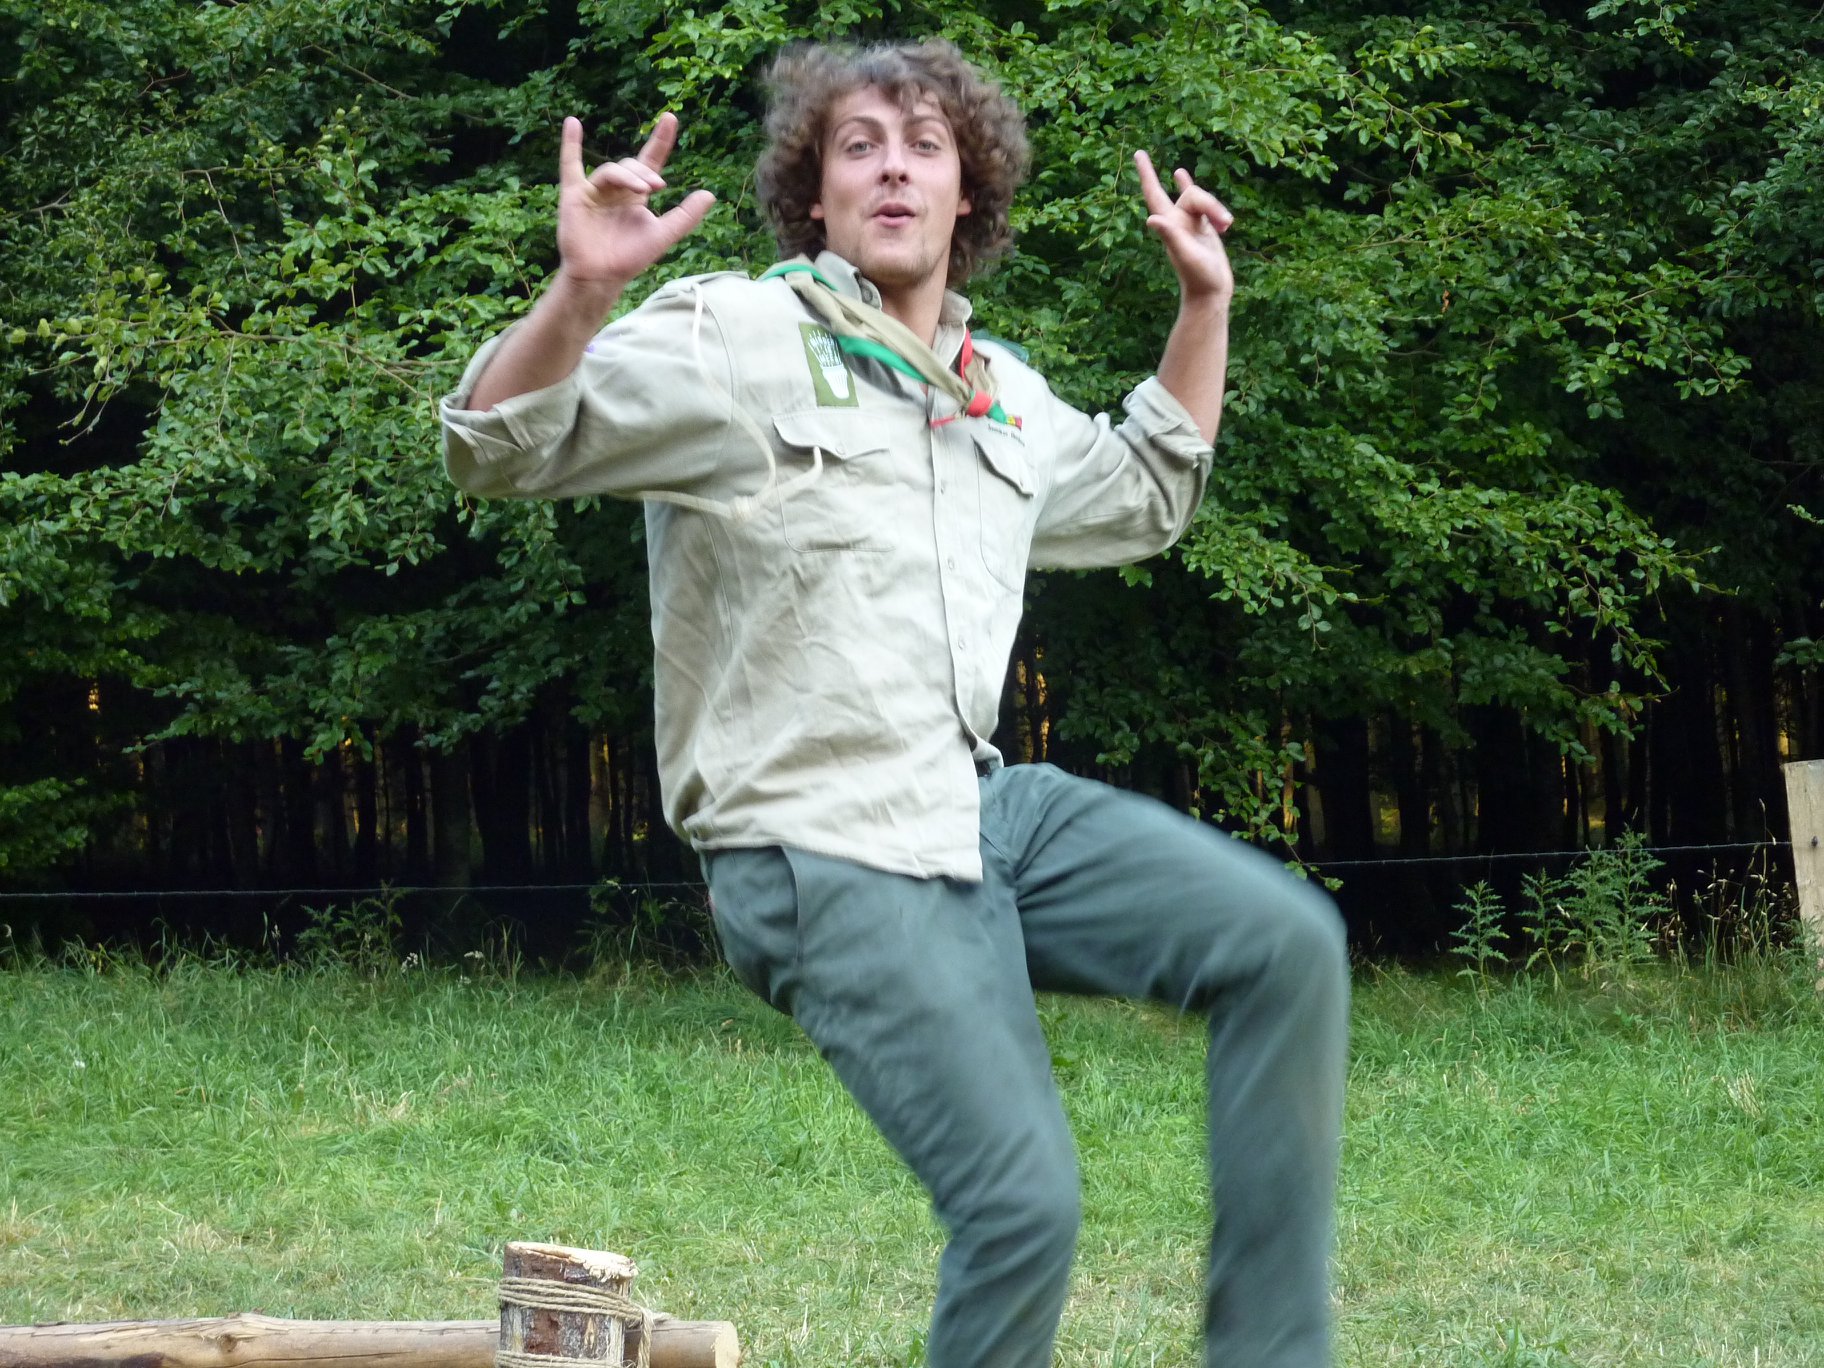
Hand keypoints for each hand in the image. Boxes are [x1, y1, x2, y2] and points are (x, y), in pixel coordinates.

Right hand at [556, 113, 715, 293]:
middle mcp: (616, 189)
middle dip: (645, 173)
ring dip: (627, 175)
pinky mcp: (575, 195)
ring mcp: (595, 190)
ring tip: (643, 189)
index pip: (650, 161)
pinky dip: (570, 144)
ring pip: (611, 170)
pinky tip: (573, 123)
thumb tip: (710, 194)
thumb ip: (686, 216)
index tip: (670, 119)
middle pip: (632, 166)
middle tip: (657, 186)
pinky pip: (570, 165)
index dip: (660, 141)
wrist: (602, 277)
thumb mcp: (663, 235)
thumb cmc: (630, 258)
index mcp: (637, 195)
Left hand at [1134, 151, 1233, 304]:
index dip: (1147, 174)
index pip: (1154, 193)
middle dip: (1200, 198)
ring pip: (1203, 200)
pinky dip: (1208, 200)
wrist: (1211, 293)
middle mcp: (1177, 222)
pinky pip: (1204, 205)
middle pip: (1190, 194)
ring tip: (1228, 227)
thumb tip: (1152, 219)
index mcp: (1170, 225)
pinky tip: (1187, 181)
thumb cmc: (1199, 277)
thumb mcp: (1186, 254)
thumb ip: (1171, 236)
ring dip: (1218, 209)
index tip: (1138, 153)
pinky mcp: (1204, 228)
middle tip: (1199, 204)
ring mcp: (1191, 224)